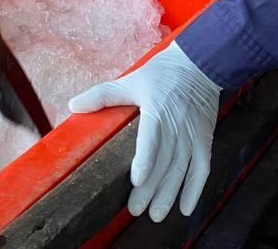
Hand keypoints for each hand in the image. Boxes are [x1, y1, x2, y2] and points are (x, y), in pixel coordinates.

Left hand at [69, 43, 219, 222]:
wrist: (199, 64)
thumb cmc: (162, 73)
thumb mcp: (131, 80)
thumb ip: (103, 95)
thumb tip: (73, 105)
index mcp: (158, 109)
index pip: (152, 138)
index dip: (146, 160)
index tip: (137, 179)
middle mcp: (177, 125)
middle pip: (165, 161)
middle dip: (151, 188)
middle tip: (136, 210)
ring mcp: (193, 134)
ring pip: (182, 169)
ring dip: (170, 194)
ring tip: (156, 214)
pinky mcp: (204, 139)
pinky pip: (202, 168)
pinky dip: (195, 190)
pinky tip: (185, 208)